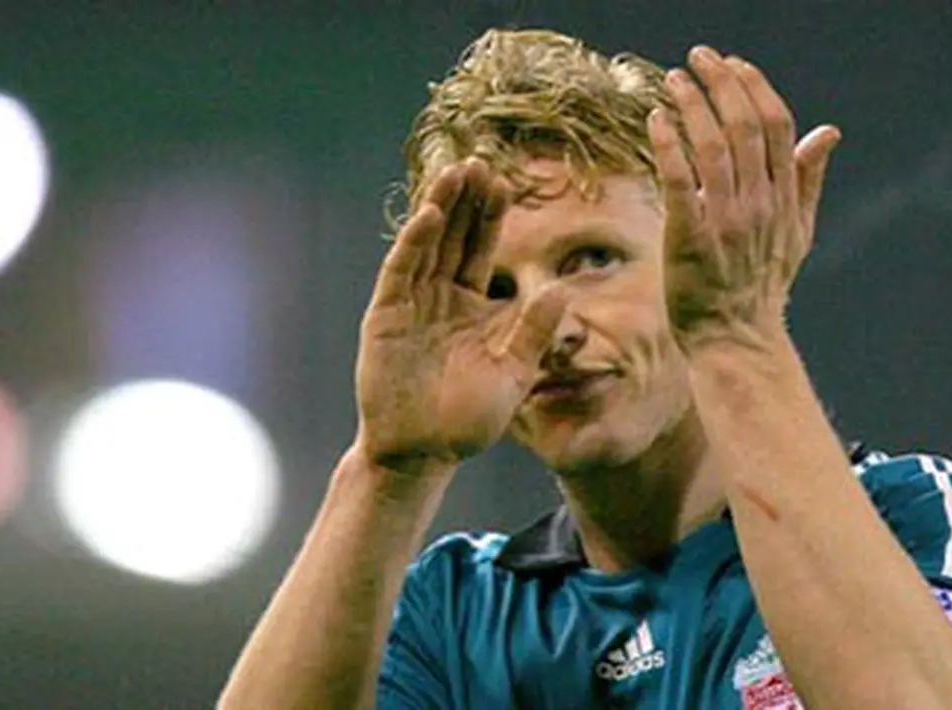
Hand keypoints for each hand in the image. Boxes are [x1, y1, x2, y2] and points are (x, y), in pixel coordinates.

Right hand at [354, 159, 567, 475]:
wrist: (423, 452)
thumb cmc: (468, 419)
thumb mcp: (514, 374)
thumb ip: (534, 332)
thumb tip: (565, 291)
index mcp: (473, 304)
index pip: (482, 248)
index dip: (492, 215)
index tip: (505, 180)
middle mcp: (440, 296)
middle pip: (455, 236)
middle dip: (466, 200)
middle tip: (478, 160)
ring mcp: (411, 303)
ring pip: (427, 245)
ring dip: (440, 208)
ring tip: (454, 173)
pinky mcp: (386, 317)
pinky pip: (402, 272)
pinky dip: (414, 243)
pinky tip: (429, 216)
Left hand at [649, 46, 841, 350]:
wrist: (738, 340)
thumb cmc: (761, 286)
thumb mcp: (798, 233)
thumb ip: (808, 180)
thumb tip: (828, 132)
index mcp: (785, 198)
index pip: (777, 126)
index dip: (755, 88)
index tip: (733, 64)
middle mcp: (760, 204)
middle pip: (744, 127)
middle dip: (721, 84)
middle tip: (698, 57)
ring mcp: (726, 222)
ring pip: (712, 147)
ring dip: (692, 106)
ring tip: (673, 80)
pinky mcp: (691, 239)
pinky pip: (679, 182)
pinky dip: (668, 146)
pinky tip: (655, 120)